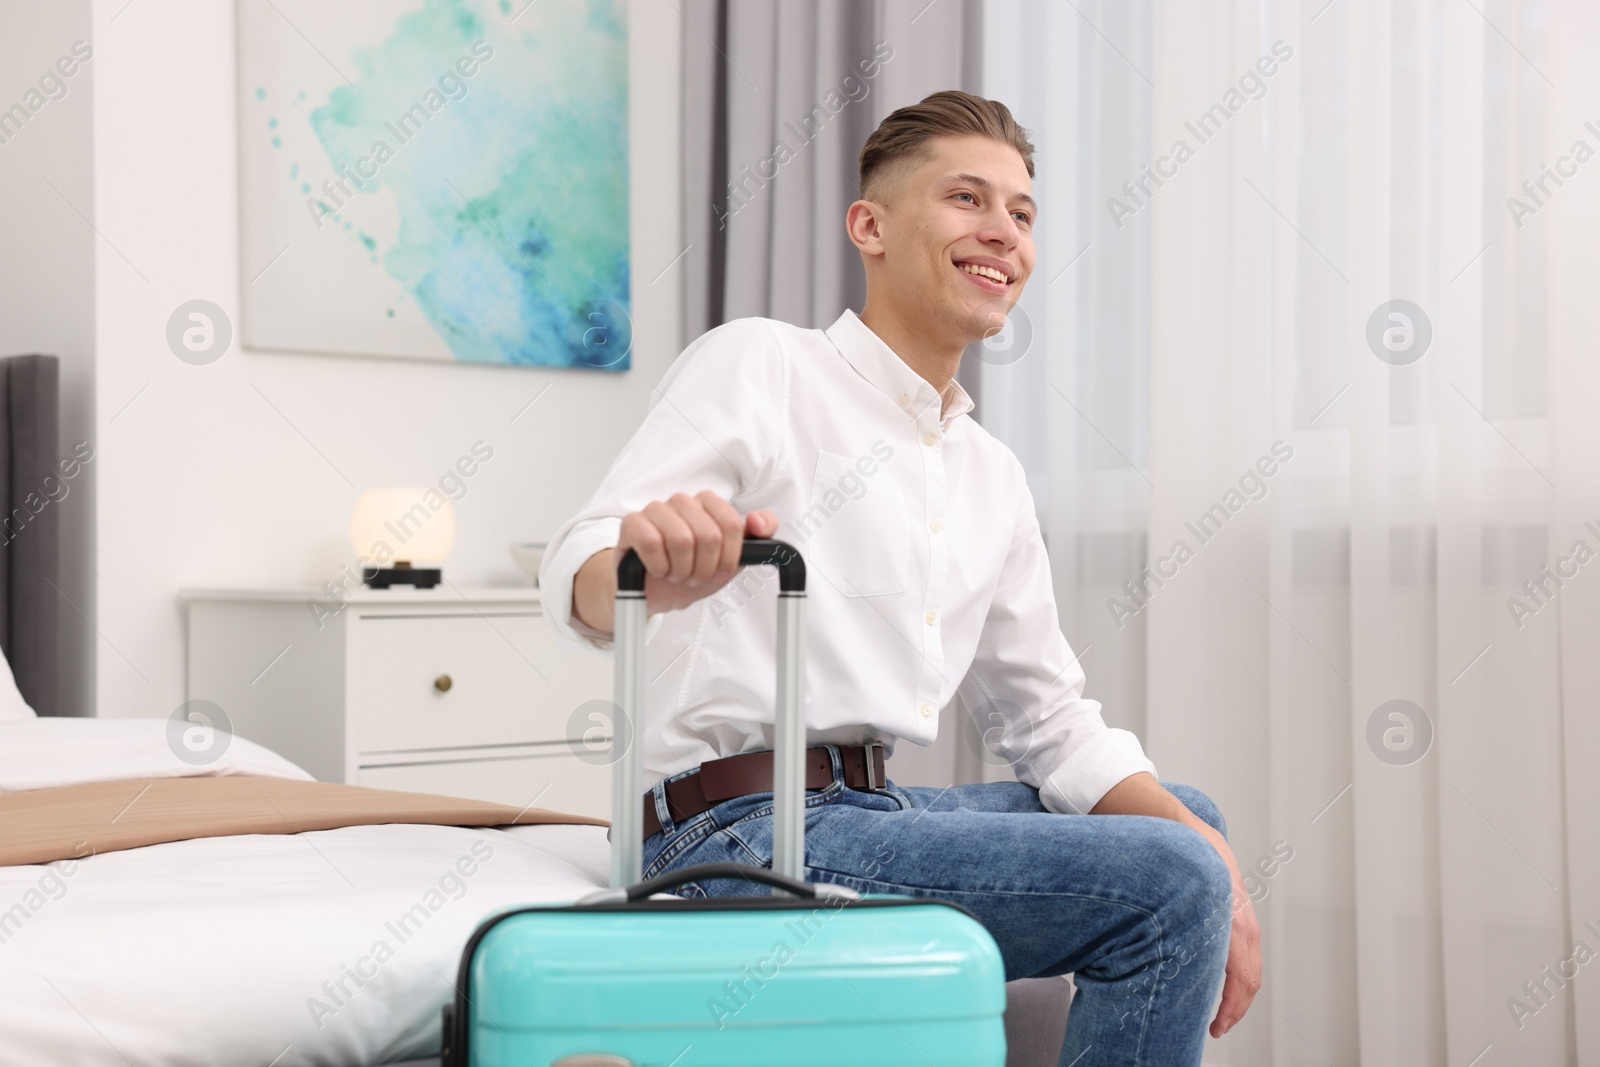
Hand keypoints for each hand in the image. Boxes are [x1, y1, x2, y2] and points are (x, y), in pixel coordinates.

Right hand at [572, 491, 778, 632]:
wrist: (656, 591)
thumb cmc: (692, 570)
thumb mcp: (732, 558)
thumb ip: (759, 536)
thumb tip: (758, 522)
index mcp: (708, 504)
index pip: (731, 524)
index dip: (728, 556)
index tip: (719, 569)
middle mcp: (682, 501)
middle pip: (709, 535)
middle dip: (704, 568)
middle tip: (694, 576)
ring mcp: (655, 510)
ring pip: (681, 540)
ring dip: (681, 570)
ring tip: (676, 574)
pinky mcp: (632, 523)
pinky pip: (653, 543)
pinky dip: (660, 567)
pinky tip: (659, 570)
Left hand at [1195, 824, 1261, 1037]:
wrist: (1193, 833)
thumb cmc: (1182, 858)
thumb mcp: (1178, 888)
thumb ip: (1174, 918)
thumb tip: (1163, 947)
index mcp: (1231, 919)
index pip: (1241, 976)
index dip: (1230, 1007)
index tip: (1216, 1027)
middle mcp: (1244, 923)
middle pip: (1250, 979)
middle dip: (1234, 1010)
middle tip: (1216, 1029)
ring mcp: (1246, 922)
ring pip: (1250, 970)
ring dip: (1237, 998)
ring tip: (1219, 1019)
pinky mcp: (1242, 921)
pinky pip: (1246, 957)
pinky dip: (1238, 981)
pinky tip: (1222, 991)